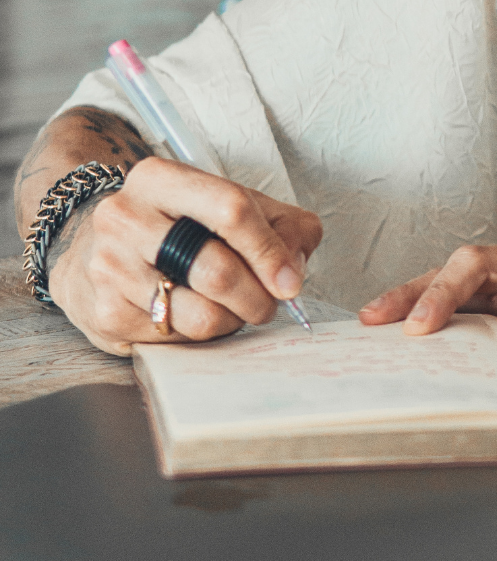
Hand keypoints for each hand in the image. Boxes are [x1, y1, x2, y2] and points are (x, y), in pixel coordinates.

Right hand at [47, 157, 321, 355]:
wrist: (98, 250)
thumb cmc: (183, 229)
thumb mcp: (238, 209)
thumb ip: (285, 229)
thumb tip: (291, 273)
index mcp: (160, 179)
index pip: (231, 211)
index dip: (270, 252)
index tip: (290, 282)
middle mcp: (125, 217)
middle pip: (218, 272)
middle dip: (259, 298)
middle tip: (267, 303)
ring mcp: (109, 266)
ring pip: (203, 315)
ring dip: (233, 320)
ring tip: (230, 307)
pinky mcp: (106, 313)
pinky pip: (179, 338)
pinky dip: (202, 335)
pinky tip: (193, 314)